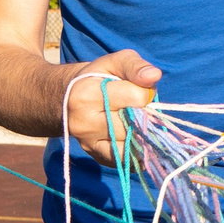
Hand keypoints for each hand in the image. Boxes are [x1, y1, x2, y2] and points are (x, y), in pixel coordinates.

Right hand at [64, 50, 161, 164]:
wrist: (69, 98)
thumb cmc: (98, 76)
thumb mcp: (115, 62)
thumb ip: (135, 66)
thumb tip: (154, 75)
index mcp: (86, 95)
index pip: (137, 98)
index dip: (146, 92)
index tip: (138, 88)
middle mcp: (84, 123)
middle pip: (136, 124)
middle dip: (144, 114)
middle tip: (137, 106)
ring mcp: (89, 144)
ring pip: (133, 145)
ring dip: (143, 133)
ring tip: (137, 120)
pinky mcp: (97, 157)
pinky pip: (128, 160)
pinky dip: (138, 150)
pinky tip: (135, 136)